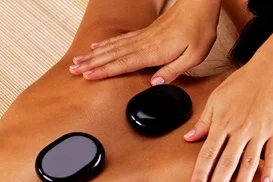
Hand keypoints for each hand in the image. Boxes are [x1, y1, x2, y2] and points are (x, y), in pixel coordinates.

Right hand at [69, 0, 220, 83]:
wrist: (199, 5)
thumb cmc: (198, 29)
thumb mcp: (194, 56)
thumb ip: (173, 71)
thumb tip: (155, 83)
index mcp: (155, 51)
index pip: (124, 63)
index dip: (105, 71)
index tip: (88, 76)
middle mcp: (144, 43)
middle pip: (112, 55)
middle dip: (91, 64)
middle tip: (73, 71)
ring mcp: (143, 36)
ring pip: (112, 47)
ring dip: (94, 55)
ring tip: (78, 62)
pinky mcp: (145, 33)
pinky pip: (120, 40)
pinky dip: (106, 44)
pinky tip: (97, 47)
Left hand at [186, 61, 272, 181]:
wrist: (271, 69)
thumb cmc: (242, 83)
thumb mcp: (216, 99)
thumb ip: (203, 122)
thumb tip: (188, 139)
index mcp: (223, 122)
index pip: (208, 152)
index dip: (201, 172)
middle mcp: (240, 129)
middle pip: (227, 161)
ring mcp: (259, 131)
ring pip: (249, 161)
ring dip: (242, 181)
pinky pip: (272, 153)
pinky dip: (270, 168)